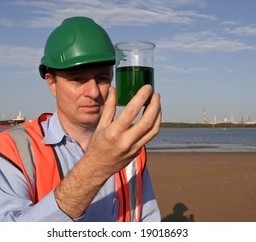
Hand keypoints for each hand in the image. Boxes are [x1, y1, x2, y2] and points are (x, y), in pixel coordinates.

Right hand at [54, 84, 160, 218]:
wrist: (97, 168)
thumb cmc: (97, 144)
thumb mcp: (101, 125)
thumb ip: (109, 107)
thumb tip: (114, 89)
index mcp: (114, 132)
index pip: (132, 111)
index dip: (141, 97)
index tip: (147, 87)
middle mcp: (126, 141)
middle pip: (148, 121)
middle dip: (155, 106)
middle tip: (156, 95)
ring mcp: (134, 148)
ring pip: (153, 130)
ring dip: (158, 115)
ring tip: (157, 104)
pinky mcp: (138, 152)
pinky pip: (149, 136)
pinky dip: (153, 124)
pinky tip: (152, 116)